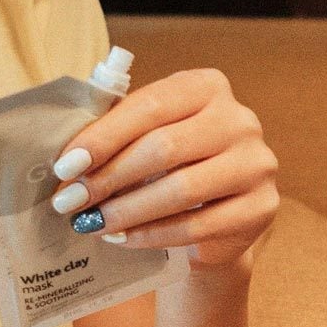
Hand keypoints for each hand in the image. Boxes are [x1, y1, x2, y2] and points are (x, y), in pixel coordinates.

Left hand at [49, 68, 280, 271]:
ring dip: (126, 210)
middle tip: (70, 202)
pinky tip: (123, 239)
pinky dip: (152, 235)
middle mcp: (240, 119)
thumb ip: (118, 133)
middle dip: (108, 177)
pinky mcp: (261, 207)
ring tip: (91, 223)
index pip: (150, 105)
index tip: (65, 167)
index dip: (103, 137)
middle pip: (164, 147)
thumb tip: (67, 161)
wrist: (220, 216)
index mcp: (207, 87)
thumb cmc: (173, 166)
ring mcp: (257, 164)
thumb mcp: (149, 136)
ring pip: (181, 189)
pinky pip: (197, 225)